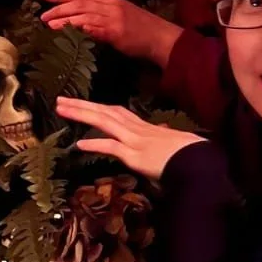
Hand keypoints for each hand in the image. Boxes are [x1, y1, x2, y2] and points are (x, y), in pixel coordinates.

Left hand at [41, 0, 183, 68]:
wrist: (162, 38)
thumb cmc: (142, 30)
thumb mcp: (121, 16)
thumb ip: (102, 16)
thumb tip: (82, 21)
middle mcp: (110, 4)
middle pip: (79, 2)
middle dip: (58, 7)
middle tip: (42, 14)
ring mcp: (112, 17)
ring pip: (82, 13)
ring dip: (64, 18)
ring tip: (48, 24)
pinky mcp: (115, 31)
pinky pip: (92, 28)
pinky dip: (78, 28)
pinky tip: (67, 31)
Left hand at [56, 97, 205, 181]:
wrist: (200, 162)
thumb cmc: (191, 153)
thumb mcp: (175, 141)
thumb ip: (165, 135)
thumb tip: (164, 129)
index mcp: (146, 127)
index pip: (118, 113)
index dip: (99, 107)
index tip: (84, 103)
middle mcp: (137, 129)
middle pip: (106, 112)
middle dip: (82, 105)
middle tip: (61, 100)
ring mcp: (135, 141)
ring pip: (104, 122)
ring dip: (81, 115)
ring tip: (61, 109)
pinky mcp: (135, 155)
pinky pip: (112, 147)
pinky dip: (95, 145)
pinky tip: (79, 145)